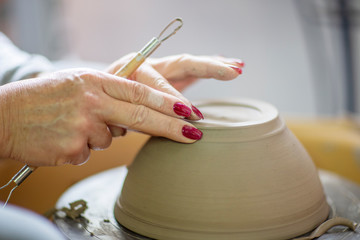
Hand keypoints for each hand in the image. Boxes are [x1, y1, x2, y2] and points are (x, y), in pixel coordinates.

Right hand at [0, 69, 204, 165]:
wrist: (4, 115)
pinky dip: (80, 147)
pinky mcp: (73, 148)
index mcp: (95, 80)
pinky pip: (89, 152)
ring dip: (98, 135)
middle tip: (195, 133)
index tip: (190, 111)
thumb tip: (135, 114)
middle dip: (172, 127)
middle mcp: (92, 101)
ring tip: (71, 124)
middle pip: (141, 115)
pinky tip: (61, 137)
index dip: (168, 102)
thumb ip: (108, 95)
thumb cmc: (42, 99)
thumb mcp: (77, 83)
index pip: (140, 92)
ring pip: (111, 139)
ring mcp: (83, 126)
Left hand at [107, 54, 243, 118]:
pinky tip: (231, 65)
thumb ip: (127, 118)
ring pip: (190, 64)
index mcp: (131, 70)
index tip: (189, 114)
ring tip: (237, 68)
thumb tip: (136, 127)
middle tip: (231, 73)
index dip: (172, 99)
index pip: (156, 84)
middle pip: (181, 63)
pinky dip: (211, 67)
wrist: (101, 94)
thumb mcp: (114, 114)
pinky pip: (192, 69)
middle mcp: (148, 65)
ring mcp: (160, 68)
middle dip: (207, 68)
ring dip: (215, 65)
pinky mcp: (168, 74)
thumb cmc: (107, 106)